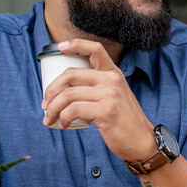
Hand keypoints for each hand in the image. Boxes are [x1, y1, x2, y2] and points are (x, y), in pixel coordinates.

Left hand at [41, 39, 156, 161]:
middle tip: (45, 104)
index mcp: (113, 73)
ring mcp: (110, 94)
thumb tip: (66, 90)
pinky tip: (64, 125)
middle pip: (71, 74)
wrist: (141, 141)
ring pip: (68, 94)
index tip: (59, 47)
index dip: (75, 44)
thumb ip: (98, 88)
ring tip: (49, 118)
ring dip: (53, 108)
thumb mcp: (115, 97)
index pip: (95, 49)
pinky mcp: (106, 110)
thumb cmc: (124, 122)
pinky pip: (73, 110)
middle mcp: (112, 80)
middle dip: (51, 90)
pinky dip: (63, 118)